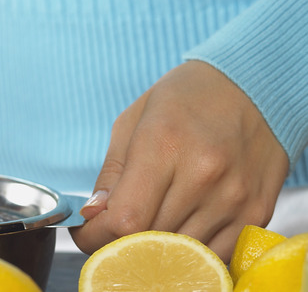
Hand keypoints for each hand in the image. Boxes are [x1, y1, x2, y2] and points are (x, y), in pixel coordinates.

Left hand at [70, 60, 288, 261]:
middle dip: (120, 244)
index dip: (96, 236)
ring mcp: (234, 197)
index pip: (124, 219)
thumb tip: (92, 216)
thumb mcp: (133, 122)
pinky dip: (190, 253)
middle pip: (150, 241)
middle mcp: (203, 174)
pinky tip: (180, 230)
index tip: (86, 234)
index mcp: (164, 144)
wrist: (253, 87)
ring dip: (156, 250)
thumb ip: (111, 175)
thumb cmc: (183, 101)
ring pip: (181, 255)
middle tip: (111, 232)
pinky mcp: (258, 212)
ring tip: (146, 228)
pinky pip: (214, 256)